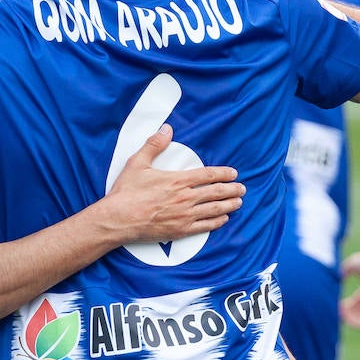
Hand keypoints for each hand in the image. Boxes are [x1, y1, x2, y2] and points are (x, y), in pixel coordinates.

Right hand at [105, 126, 244, 241]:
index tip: (234, 174)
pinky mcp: (180, 230)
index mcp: (177, 180)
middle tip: (242, 189)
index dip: (224, 174)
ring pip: (214, 209)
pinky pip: (205, 226)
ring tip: (238, 203)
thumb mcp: (138, 163)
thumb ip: (154, 145)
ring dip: (229, 205)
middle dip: (232, 190)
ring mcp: (184, 215)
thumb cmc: (126, 192)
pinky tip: (223, 219)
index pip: (208, 175)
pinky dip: (217, 222)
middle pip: (216, 192)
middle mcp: (185, 198)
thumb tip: (166, 128)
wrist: (118, 219)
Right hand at [340, 251, 359, 329]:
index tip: (337, 305)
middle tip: (337, 312)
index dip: (346, 307)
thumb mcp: (352, 266)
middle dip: (348, 315)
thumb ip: (343, 272)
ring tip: (341, 316)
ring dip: (351, 320)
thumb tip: (334, 277)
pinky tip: (348, 317)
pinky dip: (358, 322)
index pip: (357, 304)